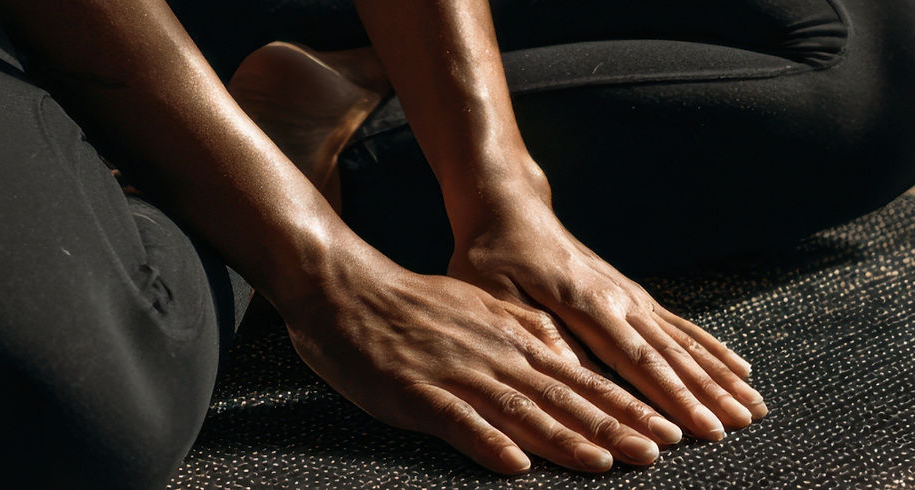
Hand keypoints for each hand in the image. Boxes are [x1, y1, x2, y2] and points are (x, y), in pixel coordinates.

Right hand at [276, 250, 684, 473]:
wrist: (347, 289)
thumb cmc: (411, 304)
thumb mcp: (478, 306)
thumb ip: (522, 330)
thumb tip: (564, 355)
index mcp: (510, 336)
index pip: (580, 377)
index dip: (623, 405)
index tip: (663, 429)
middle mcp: (494, 354)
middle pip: (562, 396)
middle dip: (613, 427)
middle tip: (657, 452)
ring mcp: (456, 373)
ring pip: (521, 410)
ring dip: (565, 439)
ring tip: (605, 464)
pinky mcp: (416, 392)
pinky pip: (457, 422)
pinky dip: (488, 443)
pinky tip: (515, 465)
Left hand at [448, 195, 767, 440]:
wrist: (508, 207)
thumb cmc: (492, 254)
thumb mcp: (494, 293)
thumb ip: (534, 332)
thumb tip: (571, 375)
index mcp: (584, 303)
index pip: (636, 360)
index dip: (671, 397)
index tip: (701, 428)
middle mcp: (616, 298)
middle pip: (670, 353)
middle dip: (707, 393)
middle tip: (740, 426)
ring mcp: (628, 293)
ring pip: (683, 341)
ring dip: (719, 375)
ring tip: (753, 405)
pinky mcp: (630, 292)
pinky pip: (679, 323)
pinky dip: (711, 347)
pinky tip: (739, 366)